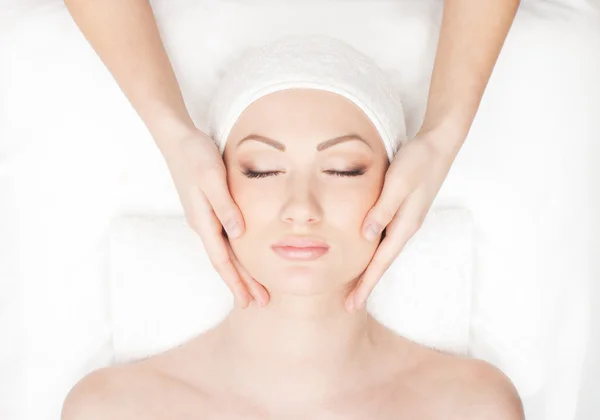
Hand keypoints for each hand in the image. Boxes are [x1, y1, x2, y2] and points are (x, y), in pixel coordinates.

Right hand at [160, 128, 269, 308]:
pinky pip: (224, 240)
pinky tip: (244, 258)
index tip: (248, 301)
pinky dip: (236, 254)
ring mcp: (205, 219)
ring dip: (240, 272)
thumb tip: (238, 235)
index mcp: (203, 221)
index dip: (236, 282)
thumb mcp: (212, 178)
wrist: (177, 139)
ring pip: (226, 252)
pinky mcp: (208, 210)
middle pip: (225, 262)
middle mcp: (203, 225)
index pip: (222, 260)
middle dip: (242, 284)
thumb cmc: (195, 155)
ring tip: (256, 288)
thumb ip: (225, 206)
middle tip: (260, 303)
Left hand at [345, 129, 461, 311]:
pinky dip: (375, 251)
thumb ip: (383, 209)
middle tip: (350, 305)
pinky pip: (386, 238)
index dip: (366, 283)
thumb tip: (366, 237)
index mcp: (404, 225)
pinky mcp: (403, 210)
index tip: (354, 303)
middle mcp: (406, 227)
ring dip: (370, 270)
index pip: (381, 262)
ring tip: (355, 286)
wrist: (439, 145)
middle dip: (367, 284)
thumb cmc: (418, 161)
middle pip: (382, 262)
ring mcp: (406, 220)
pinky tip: (366, 253)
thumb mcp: (398, 183)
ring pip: (384, 252)